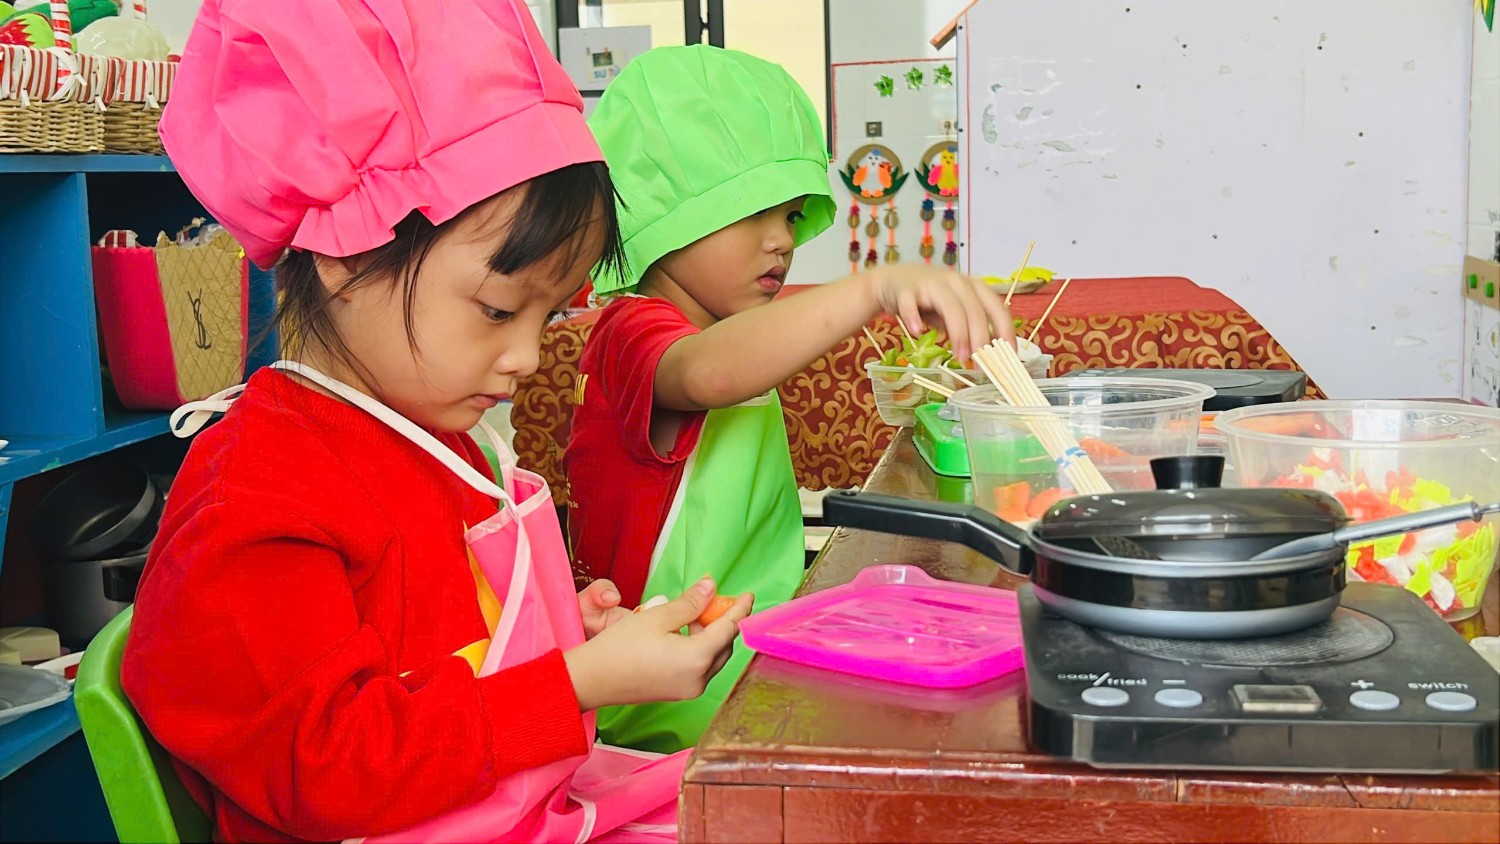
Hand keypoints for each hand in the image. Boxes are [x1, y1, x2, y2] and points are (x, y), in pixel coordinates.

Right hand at [563, 577, 752, 710]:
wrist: (591, 680)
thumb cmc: (619, 647)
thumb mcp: (657, 617)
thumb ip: (690, 603)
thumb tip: (711, 587)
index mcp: (697, 659)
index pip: (729, 629)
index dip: (739, 609)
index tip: (748, 595)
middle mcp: (699, 679)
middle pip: (725, 645)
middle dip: (724, 621)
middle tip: (715, 599)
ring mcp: (689, 690)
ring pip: (714, 657)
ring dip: (711, 634)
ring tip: (695, 613)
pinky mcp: (679, 692)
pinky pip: (701, 667)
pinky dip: (700, 648)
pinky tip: (684, 633)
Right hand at [862, 264, 1015, 361]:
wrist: (894, 281)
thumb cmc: (931, 300)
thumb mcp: (956, 312)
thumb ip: (971, 328)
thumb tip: (992, 354)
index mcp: (974, 287)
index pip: (997, 308)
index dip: (1006, 331)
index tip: (1009, 355)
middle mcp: (956, 282)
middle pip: (974, 310)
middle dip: (980, 339)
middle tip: (981, 365)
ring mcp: (932, 284)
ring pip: (951, 307)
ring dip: (958, 334)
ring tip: (960, 358)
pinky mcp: (906, 290)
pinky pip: (911, 303)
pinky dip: (914, 317)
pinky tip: (917, 332)